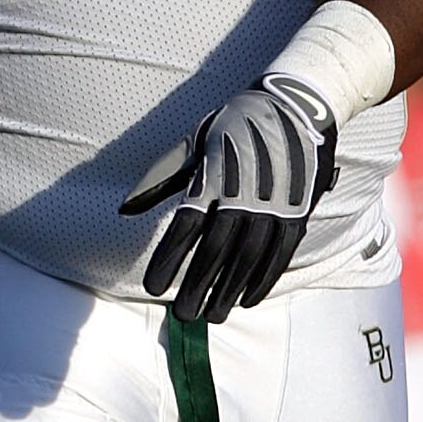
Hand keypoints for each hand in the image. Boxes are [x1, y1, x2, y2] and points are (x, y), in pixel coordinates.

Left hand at [121, 76, 337, 324]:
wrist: (296, 105)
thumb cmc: (236, 124)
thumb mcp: (195, 142)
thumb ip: (161, 179)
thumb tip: (125, 209)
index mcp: (213, 177)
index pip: (185, 228)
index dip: (168, 260)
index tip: (152, 288)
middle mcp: (243, 195)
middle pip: (215, 251)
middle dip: (197, 286)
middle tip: (183, 315)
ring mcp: (273, 205)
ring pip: (248, 259)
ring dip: (228, 291)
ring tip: (212, 316)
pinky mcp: (297, 212)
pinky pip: (279, 255)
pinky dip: (263, 280)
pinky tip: (248, 300)